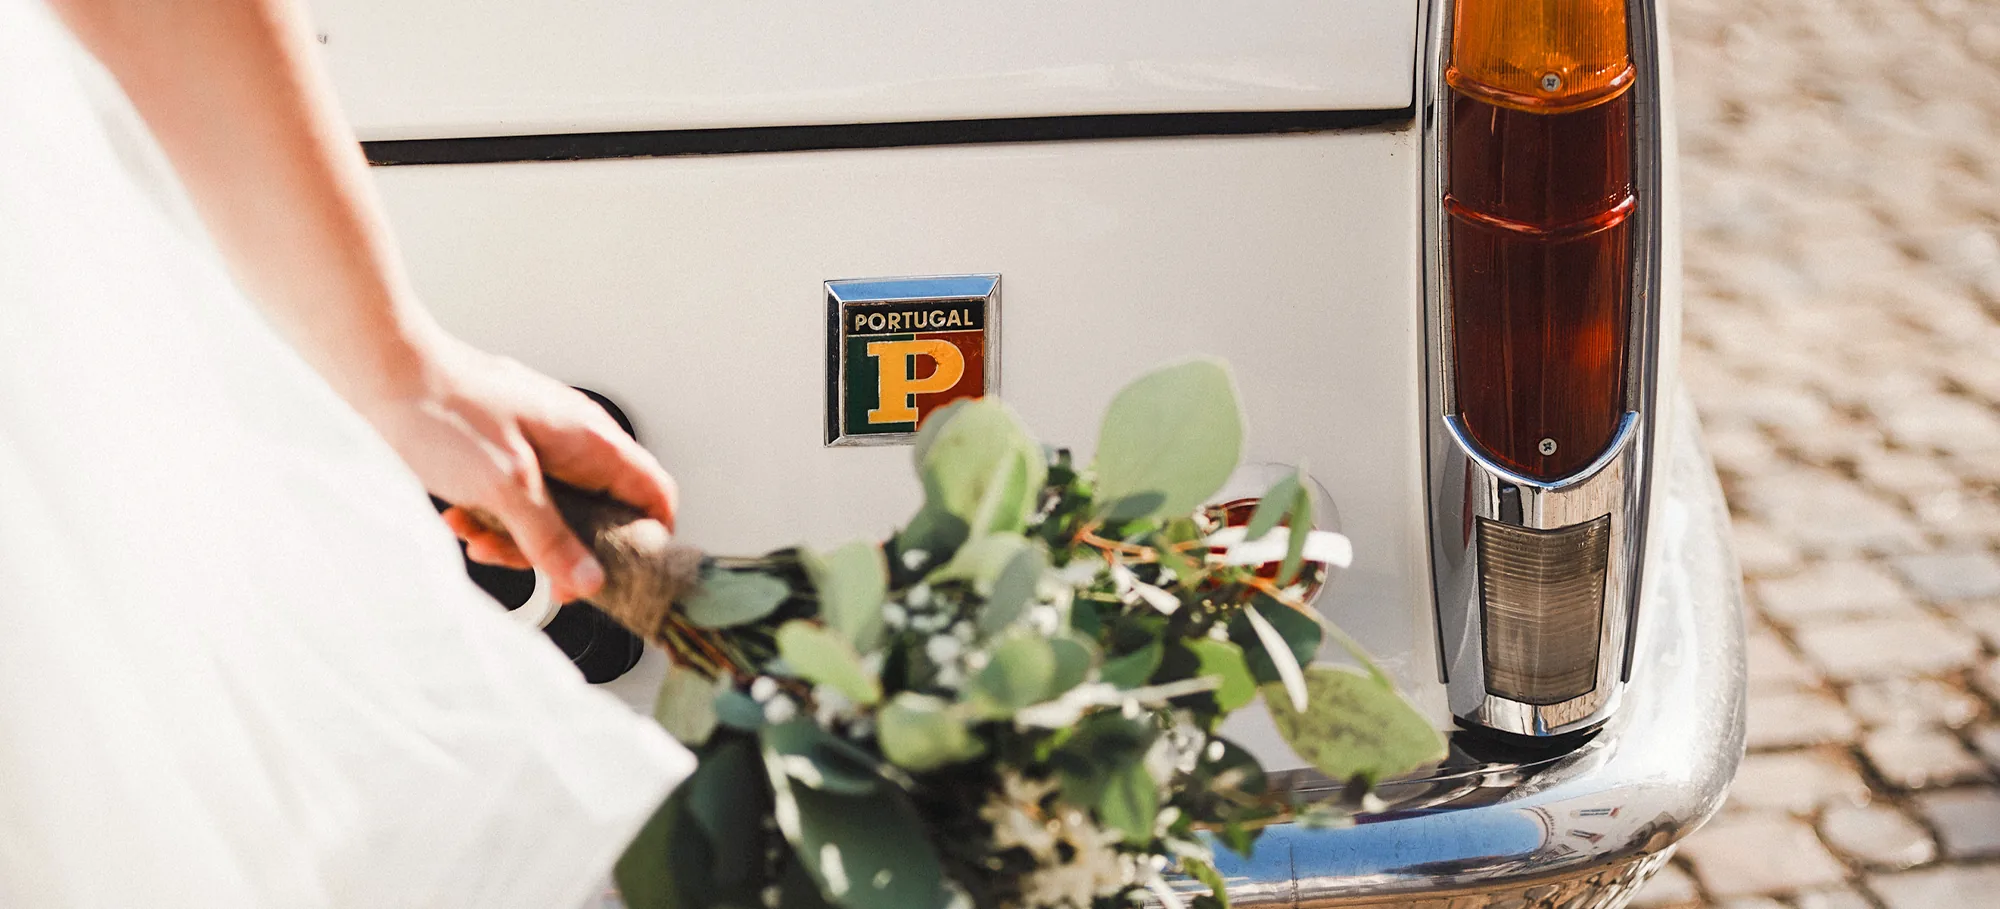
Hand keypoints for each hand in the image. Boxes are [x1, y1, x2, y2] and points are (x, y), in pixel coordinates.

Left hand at [360, 336, 678, 602]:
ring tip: (479, 536)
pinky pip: (519, 501)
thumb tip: (588, 579)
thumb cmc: (444, 409)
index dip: (648, 538)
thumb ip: (550, 539)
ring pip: (554, 513)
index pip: (654, 493)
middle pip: (599, 514)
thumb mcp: (505, 488)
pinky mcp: (507, 453)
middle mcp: (573, 441)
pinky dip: (493, 517)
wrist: (383, 374)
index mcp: (591, 440)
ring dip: (517, 537)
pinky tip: (462, 517)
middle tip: (534, 570)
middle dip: (562, 549)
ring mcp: (540, 446)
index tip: (618, 573)